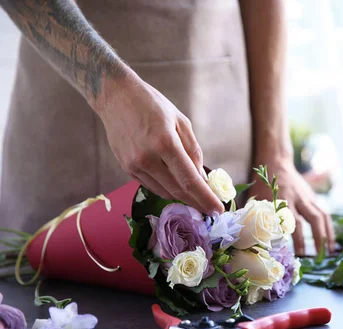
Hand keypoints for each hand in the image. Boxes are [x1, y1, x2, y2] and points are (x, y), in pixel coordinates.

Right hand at [95, 73, 223, 213]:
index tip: (218, 209)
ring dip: (182, 197)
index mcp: (165, 142)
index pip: (189, 180)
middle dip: (197, 202)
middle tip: (211, 209)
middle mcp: (147, 157)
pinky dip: (167, 188)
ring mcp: (134, 165)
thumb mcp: (181, 122)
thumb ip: (193, 151)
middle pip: (177, 191)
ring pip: (164, 191)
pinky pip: (152, 185)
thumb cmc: (152, 105)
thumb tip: (202, 178)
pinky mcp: (126, 168)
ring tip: (197, 198)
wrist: (115, 96)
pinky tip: (177, 186)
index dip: (205, 198)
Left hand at [248, 160, 334, 254]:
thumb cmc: (263, 182)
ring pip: (322, 215)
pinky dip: (327, 226)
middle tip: (319, 255)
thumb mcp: (258, 198)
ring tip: (329, 250)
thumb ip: (259, 216)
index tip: (300, 253)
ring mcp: (308, 197)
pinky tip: (329, 239)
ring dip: (327, 233)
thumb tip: (255, 239)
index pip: (294, 222)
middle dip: (318, 237)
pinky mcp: (312, 197)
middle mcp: (299, 198)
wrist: (276, 161)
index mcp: (284, 199)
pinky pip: (323, 213)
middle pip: (314, 218)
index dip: (298, 238)